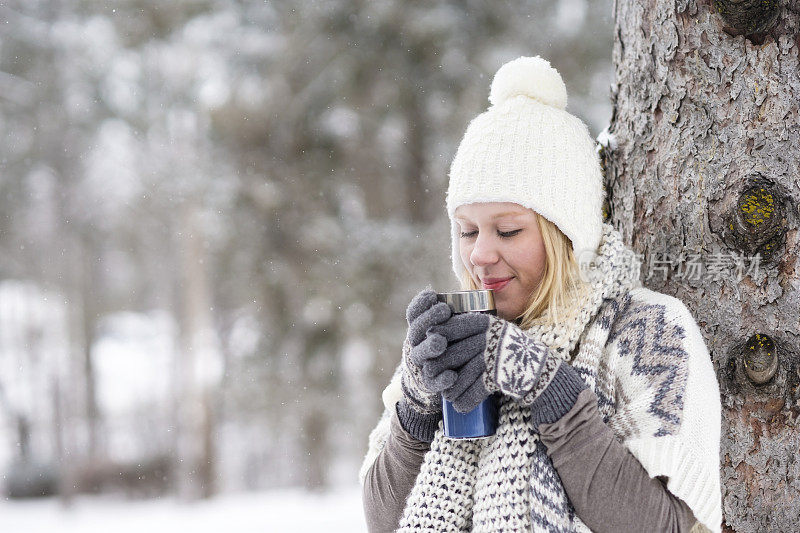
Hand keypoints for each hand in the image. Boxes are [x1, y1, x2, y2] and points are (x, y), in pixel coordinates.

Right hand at [399, 289, 453, 415]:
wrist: (433, 378)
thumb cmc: (447, 345)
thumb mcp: (446, 329)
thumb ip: (452, 317)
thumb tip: (472, 297)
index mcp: (418, 330)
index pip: (413, 314)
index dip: (420, 304)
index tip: (433, 294)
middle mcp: (415, 345)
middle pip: (416, 331)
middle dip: (429, 319)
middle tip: (444, 310)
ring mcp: (420, 364)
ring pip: (420, 355)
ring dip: (429, 347)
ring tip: (440, 342)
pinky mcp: (429, 383)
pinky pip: (433, 382)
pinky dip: (442, 379)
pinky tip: (452, 375)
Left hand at [425, 314, 557, 411]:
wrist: (538, 369)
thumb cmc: (507, 351)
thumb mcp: (491, 332)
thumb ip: (468, 331)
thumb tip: (432, 335)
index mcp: (486, 323)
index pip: (454, 327)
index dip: (439, 337)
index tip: (429, 344)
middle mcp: (491, 337)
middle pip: (454, 353)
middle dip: (439, 368)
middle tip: (430, 374)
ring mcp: (496, 356)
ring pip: (462, 375)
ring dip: (451, 389)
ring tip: (447, 395)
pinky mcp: (500, 376)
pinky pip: (476, 391)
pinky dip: (466, 401)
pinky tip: (460, 406)